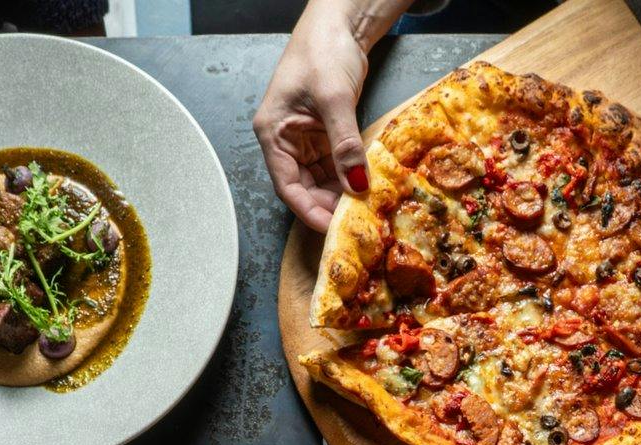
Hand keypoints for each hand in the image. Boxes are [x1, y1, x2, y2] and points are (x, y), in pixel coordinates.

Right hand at [253, 1, 383, 232]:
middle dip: (329, 204)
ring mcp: (306, 137)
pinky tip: (367, 183)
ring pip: (322, 178)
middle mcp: (286, 139)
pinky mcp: (326, 132)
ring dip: (342, 192)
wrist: (339, 22)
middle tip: (356, 220)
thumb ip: (344, 144)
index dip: (308, 210)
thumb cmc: (323, 50)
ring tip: (366, 205)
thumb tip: (357, 184)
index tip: (332, 228)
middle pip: (305, 187)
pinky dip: (350, 174)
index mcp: (273, 133)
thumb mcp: (334, 99)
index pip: (287, 186)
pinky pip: (336, 163)